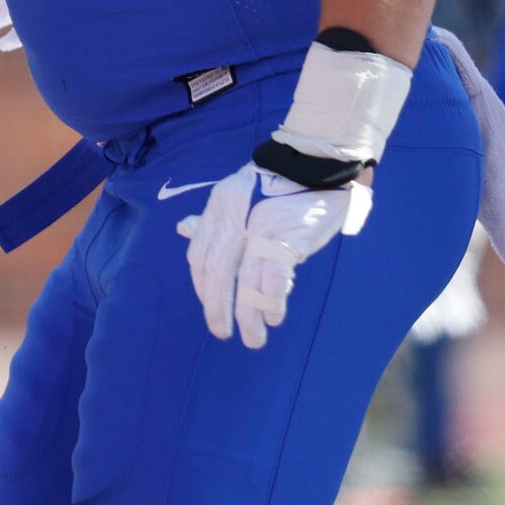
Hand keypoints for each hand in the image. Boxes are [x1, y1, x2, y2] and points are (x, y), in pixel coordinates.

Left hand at [176, 161, 372, 349]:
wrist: (319, 165)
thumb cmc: (283, 185)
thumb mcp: (241, 197)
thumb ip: (214, 219)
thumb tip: (185, 229)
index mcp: (219, 207)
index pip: (199, 255)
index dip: (202, 286)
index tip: (212, 307)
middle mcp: (232, 217)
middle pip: (216, 271)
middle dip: (217, 308)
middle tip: (223, 333)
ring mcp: (259, 228)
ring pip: (244, 280)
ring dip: (247, 315)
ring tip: (253, 338)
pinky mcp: (286, 237)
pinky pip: (273, 277)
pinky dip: (271, 301)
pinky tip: (273, 318)